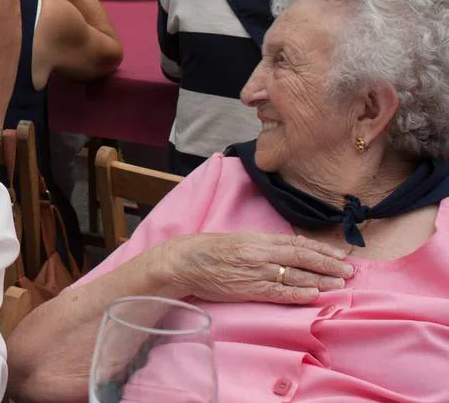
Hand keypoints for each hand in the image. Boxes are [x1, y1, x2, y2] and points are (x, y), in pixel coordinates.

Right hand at [161, 232, 352, 304]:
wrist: (183, 262)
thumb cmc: (206, 250)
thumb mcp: (236, 239)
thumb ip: (260, 245)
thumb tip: (283, 250)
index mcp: (257, 239)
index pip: (296, 243)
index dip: (320, 249)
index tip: (339, 254)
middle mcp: (260, 253)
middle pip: (302, 258)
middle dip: (328, 264)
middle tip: (350, 270)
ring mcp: (256, 272)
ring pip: (296, 276)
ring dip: (321, 280)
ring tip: (341, 284)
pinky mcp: (249, 289)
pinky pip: (279, 292)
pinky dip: (299, 294)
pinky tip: (316, 296)